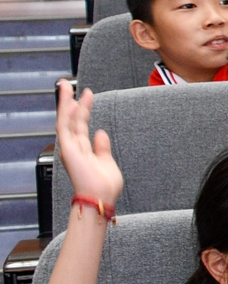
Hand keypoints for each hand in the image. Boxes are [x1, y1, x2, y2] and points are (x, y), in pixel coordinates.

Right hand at [55, 82, 121, 212]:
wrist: (101, 198)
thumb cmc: (104, 186)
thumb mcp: (107, 161)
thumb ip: (102, 147)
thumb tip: (101, 132)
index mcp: (83, 150)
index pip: (80, 125)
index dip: (83, 109)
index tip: (86, 96)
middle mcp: (74, 147)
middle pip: (70, 120)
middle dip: (69, 102)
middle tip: (68, 85)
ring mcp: (70, 148)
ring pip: (65, 120)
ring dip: (65, 103)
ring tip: (66, 87)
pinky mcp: (68, 150)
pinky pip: (65, 128)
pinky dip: (66, 114)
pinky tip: (69, 102)